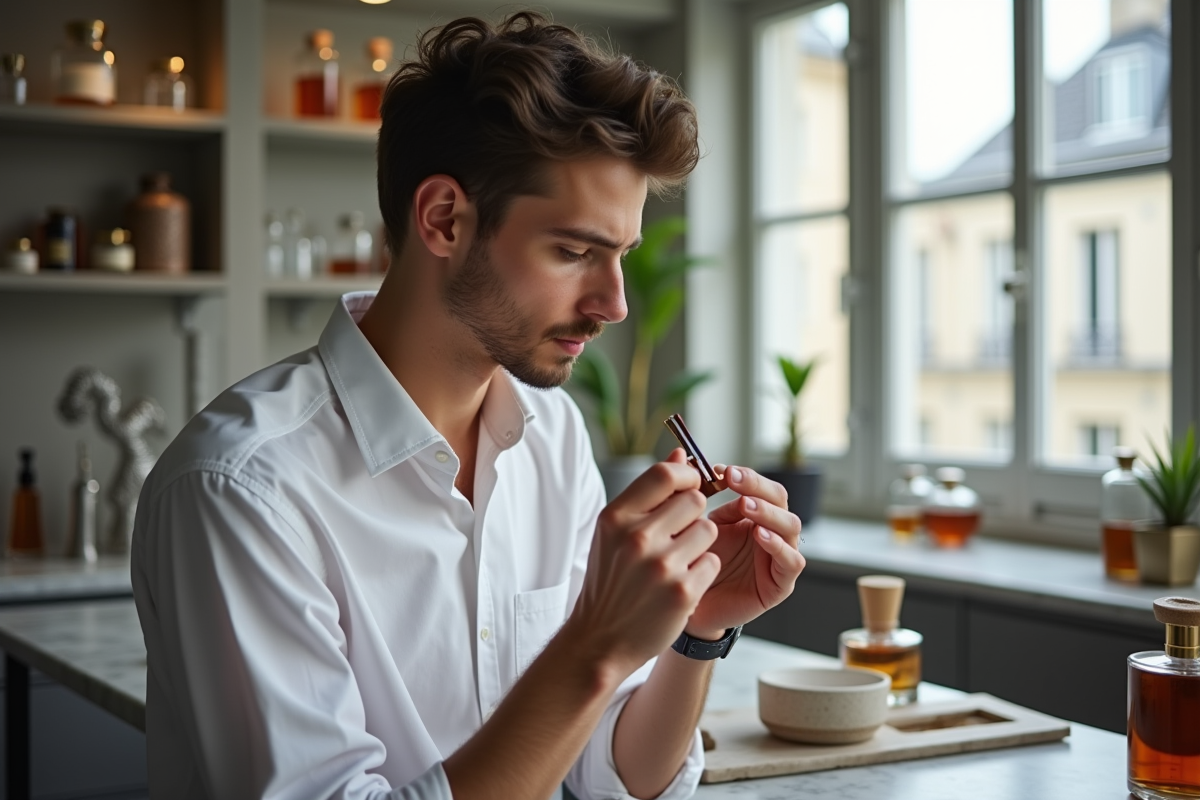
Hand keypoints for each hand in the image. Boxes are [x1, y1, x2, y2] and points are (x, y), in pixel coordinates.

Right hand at [567, 460, 721, 675]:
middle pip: (694, 500)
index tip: (689, 485)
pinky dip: (702, 572)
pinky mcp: (683, 592)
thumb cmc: (610, 580)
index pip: (664, 474)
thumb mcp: (615, 532)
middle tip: (678, 534)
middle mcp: (637, 538)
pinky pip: (712, 563)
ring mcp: (661, 566)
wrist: (600, 639)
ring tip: (677, 561)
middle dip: (693, 514)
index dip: (686, 474)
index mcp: (616, 518)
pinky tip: (680, 585)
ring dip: (700, 544)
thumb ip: (648, 493)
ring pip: (708, 531)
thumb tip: (681, 452)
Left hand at [679, 455, 804, 638]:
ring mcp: (777, 557)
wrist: (683, 609)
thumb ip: (688, 491)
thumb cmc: (690, 565)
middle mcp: (768, 531)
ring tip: (746, 506)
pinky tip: (760, 537)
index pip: (759, 485)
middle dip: (757, 486)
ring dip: (769, 512)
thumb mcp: (689, 524)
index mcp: (750, 515)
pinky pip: (791, 562)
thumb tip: (680, 452)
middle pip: (779, 498)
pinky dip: (779, 547)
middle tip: (733, 481)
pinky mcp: (779, 585)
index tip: (719, 470)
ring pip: (790, 526)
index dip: (744, 475)